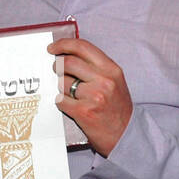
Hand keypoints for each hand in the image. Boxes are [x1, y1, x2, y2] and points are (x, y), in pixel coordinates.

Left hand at [48, 37, 132, 156]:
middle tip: (56, 70)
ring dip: (61, 86)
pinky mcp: (83, 111)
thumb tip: (68, 55)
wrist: (126, 135)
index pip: (82, 47)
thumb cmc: (118, 108)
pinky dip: (61, 102)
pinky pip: (60, 99)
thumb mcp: (114, 81)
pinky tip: (71, 106)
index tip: (52, 48)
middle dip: (57, 66)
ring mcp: (93, 96)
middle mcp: (104, 80)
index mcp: (111, 69)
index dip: (63, 44)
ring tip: (71, 94)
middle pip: (68, 62)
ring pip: (62, 82)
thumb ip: (96, 67)